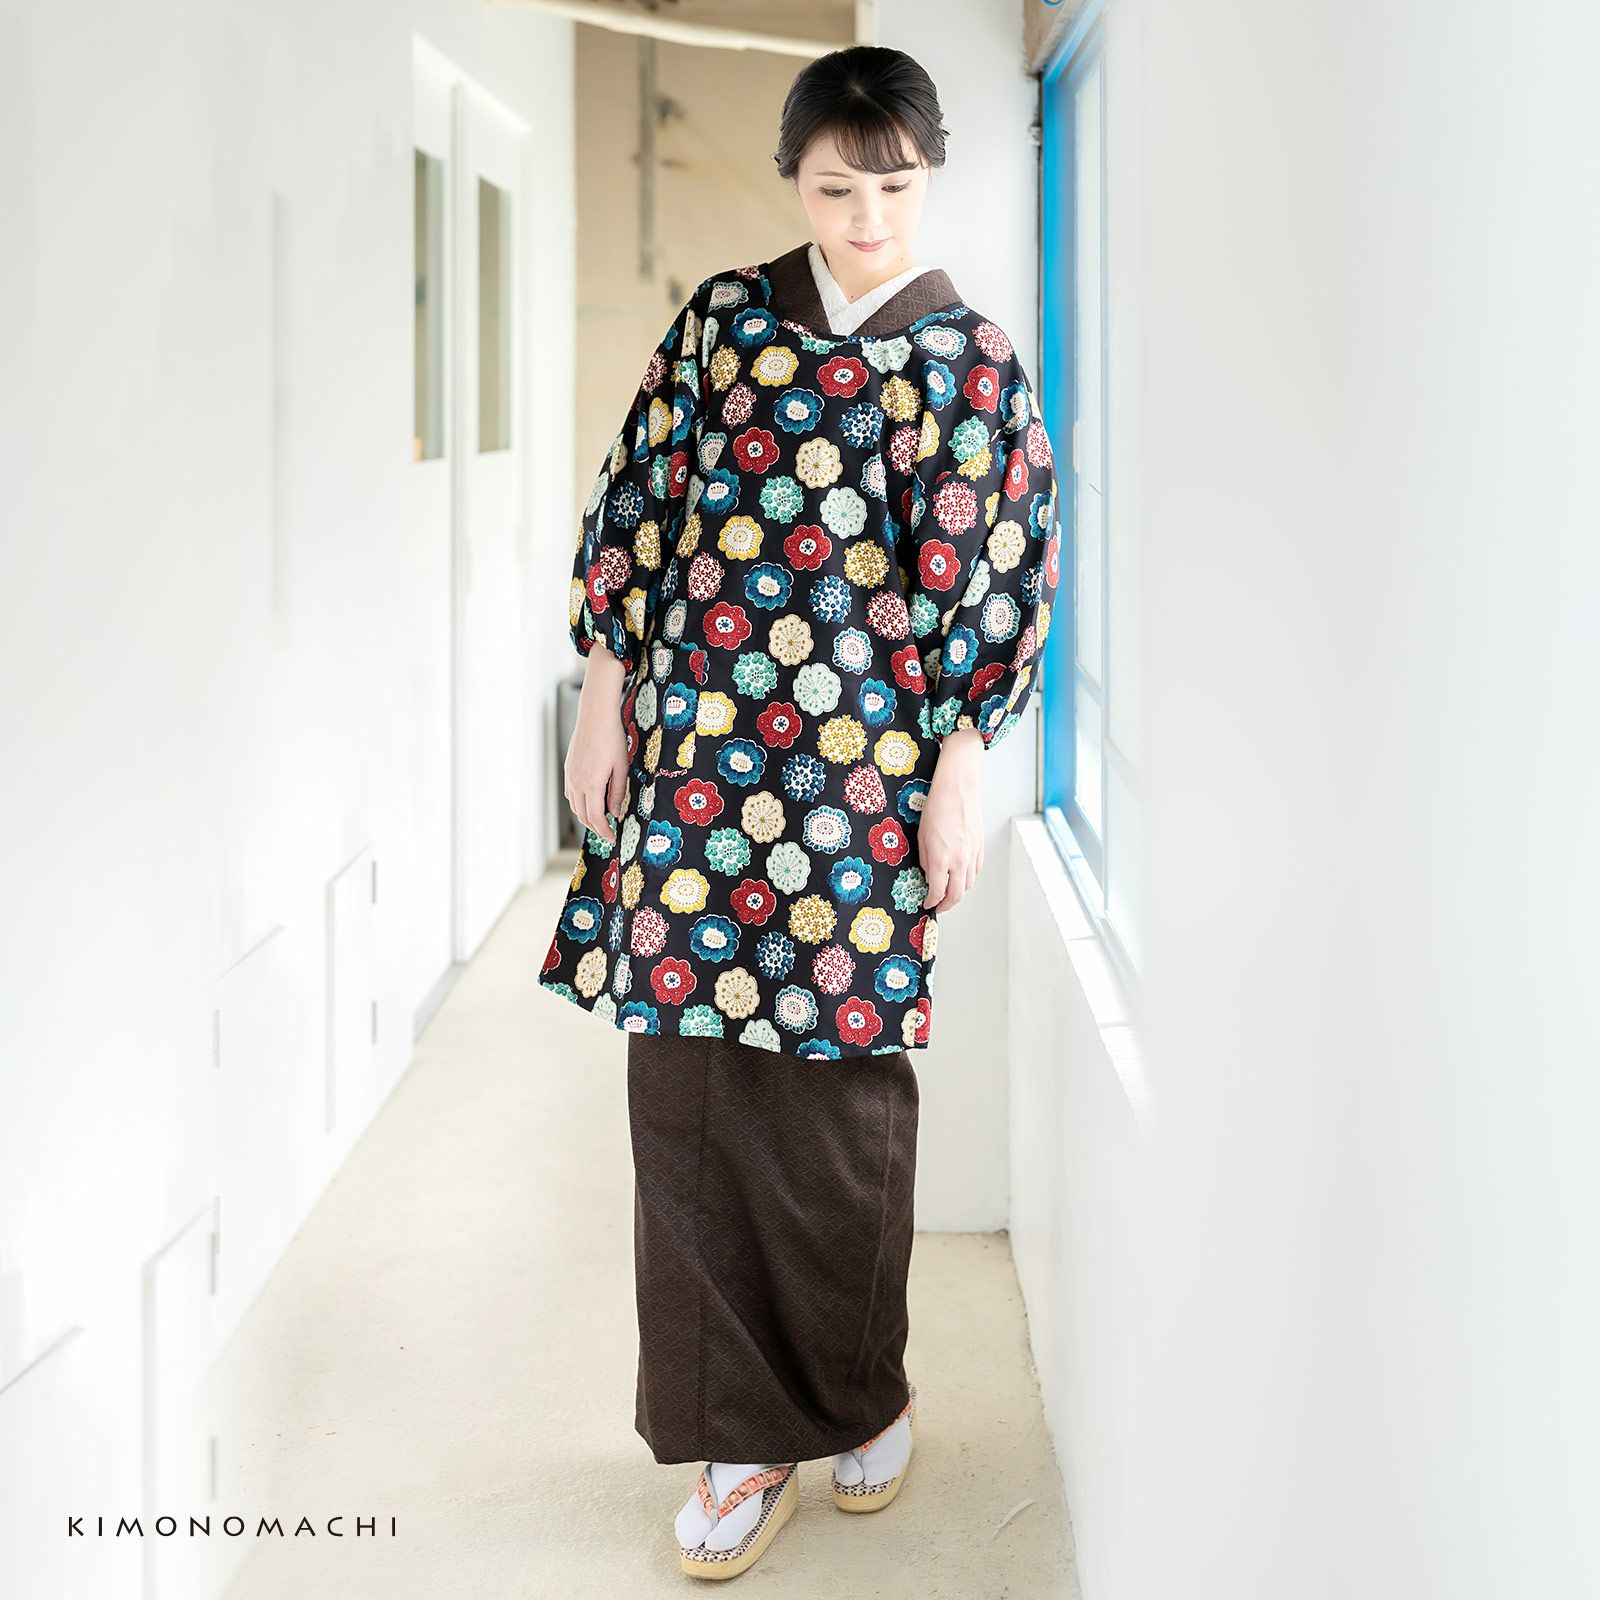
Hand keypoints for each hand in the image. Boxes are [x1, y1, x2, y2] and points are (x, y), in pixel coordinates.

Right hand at [564, 647, 629, 846]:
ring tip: (602, 818)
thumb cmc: (612, 740)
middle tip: (609, 831)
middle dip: (595, 827)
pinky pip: (571, 794)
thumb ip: (617, 793)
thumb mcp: (621, 768)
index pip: (595, 818)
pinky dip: (580, 803)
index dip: (604, 831)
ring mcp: (569, 776)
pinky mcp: (568, 769)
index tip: (613, 838)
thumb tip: (615, 813)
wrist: (595, 716)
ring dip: (587, 815)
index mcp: (590, 784)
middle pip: (582, 816)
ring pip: (575, 806)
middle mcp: (576, 783)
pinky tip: (591, 800)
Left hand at [919, 726, 984, 911]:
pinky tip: (960, 876)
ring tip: (949, 893)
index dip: (931, 902)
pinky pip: (975, 871)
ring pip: (968, 885)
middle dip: (946, 905)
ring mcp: (972, 855)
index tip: (927, 904)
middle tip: (939, 906)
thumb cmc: (936, 810)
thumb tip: (928, 876)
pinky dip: (968, 879)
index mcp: (940, 860)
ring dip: (958, 893)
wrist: (956, 791)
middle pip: (956, 895)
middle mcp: (959, 861)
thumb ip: (925, 861)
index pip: (937, 892)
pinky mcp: (980, 848)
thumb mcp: (921, 838)